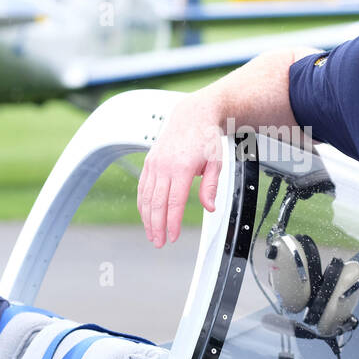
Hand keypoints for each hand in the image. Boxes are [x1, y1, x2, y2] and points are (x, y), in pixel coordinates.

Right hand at [137, 95, 223, 247]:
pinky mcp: (149, 162)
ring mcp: (154, 163)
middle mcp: (164, 166)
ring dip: (147, 218)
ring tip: (152, 234)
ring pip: (146, 197)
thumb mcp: (216, 162)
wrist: (192, 116)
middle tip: (159, 242)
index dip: (172, 223)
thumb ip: (210, 186)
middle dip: (157, 226)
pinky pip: (142, 187)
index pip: (174, 202)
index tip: (173, 236)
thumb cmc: (205, 138)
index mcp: (182, 167)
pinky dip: (143, 204)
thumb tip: (210, 207)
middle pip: (157, 203)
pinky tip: (146, 215)